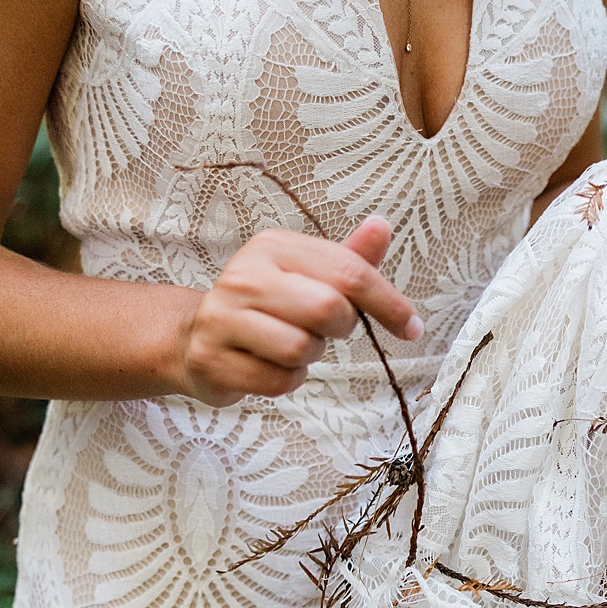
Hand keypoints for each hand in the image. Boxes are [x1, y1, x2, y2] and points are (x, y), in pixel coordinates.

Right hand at [172, 218, 419, 403]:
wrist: (195, 337)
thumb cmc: (269, 305)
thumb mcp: (309, 274)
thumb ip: (349, 258)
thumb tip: (382, 226)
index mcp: (273, 246)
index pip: (349, 272)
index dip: (389, 303)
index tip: (411, 327)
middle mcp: (243, 277)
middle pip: (328, 310)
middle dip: (340, 328)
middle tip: (324, 329)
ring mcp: (221, 318)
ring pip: (302, 349)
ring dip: (311, 356)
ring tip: (290, 345)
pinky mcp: (211, 360)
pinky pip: (279, 381)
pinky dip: (287, 380)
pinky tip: (269, 364)